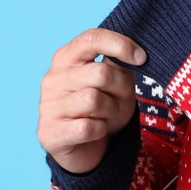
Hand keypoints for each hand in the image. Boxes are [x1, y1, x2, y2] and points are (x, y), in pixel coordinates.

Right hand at [37, 28, 145, 173]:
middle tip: (121, 100)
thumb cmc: (102, 110)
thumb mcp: (115, 83)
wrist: (86, 150)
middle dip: (121, 88)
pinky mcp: (50, 133)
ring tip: (106, 116)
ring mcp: (48, 106)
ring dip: (111, 111)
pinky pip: (88, 127)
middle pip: (100, 73)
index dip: (120, 45)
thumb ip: (119, 65)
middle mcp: (53, 78)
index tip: (142, 59)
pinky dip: (100, 130)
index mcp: (66, 58)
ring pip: (94, 100)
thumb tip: (135, 53)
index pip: (92, 39)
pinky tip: (95, 132)